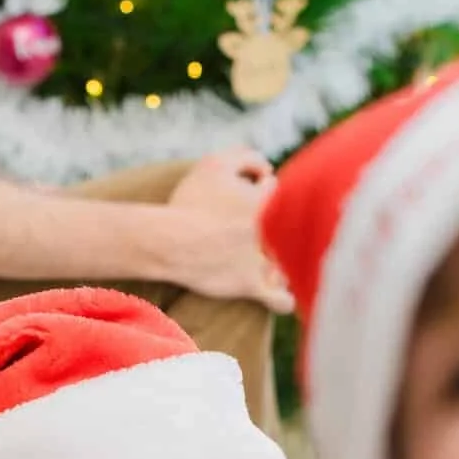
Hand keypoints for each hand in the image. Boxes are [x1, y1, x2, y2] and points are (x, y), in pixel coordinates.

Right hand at [165, 148, 292, 311]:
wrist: (170, 241)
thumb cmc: (189, 203)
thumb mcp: (215, 163)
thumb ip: (246, 157)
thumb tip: (266, 169)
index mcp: (270, 203)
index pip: (276, 193)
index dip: (258, 192)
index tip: (239, 198)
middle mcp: (273, 233)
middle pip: (287, 229)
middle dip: (273, 229)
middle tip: (245, 230)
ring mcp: (265, 262)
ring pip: (288, 265)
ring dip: (281, 264)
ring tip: (266, 264)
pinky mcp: (252, 286)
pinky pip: (280, 300)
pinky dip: (282, 300)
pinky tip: (279, 297)